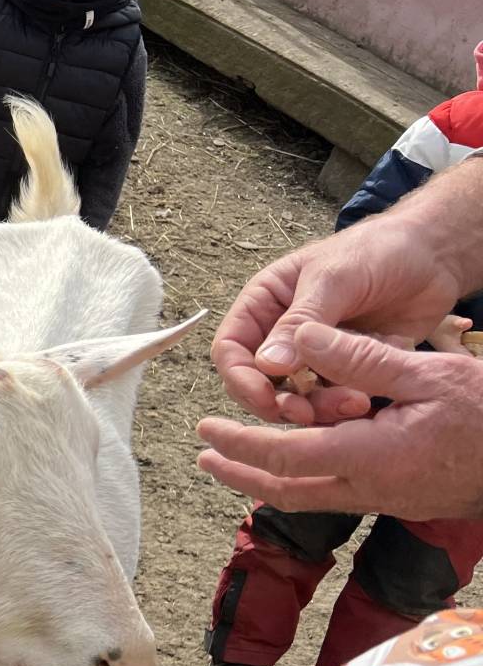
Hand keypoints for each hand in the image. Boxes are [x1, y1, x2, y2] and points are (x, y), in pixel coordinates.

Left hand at [196, 323, 482, 519]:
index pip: (282, 457)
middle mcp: (367, 488)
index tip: (205, 431)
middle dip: (239, 473)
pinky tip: (298, 457)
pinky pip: (337, 493)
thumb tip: (301, 338)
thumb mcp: (427, 372)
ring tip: (237, 459)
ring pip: (309, 496)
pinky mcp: (397, 499)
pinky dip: (305, 478)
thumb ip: (359, 358)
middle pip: (284, 490)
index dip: (238, 444)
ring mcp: (383, 500)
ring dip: (268, 479)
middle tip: (205, 455)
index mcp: (367, 457)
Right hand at [210, 213, 467, 425]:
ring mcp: (313, 355)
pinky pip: (332, 398)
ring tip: (352, 404)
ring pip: (296, 397)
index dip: (240, 378)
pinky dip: (345, 405)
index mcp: (264, 305)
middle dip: (279, 402)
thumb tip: (267, 364)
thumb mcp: (334, 279)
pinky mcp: (345, 370)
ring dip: (317, 408)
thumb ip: (300, 321)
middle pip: (259, 382)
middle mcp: (281, 333)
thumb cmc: (378, 251)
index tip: (264, 399)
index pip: (231, 349)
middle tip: (307, 414)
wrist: (435, 256)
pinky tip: (369, 399)